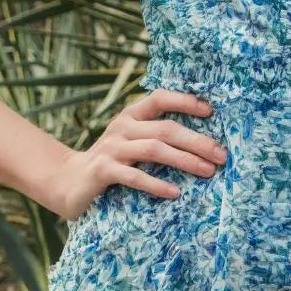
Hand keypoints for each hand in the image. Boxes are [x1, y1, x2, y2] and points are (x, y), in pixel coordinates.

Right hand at [53, 88, 226, 221]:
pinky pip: (134, 176)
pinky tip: (175, 192)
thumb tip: (202, 142)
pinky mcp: (103, 171)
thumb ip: (155, 136)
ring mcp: (112, 148)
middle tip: (221, 155)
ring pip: (154, 149)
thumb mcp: (131, 142)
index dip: (185, 101)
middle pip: (165, 128)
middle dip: (197, 141)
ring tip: (208, 171)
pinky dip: (156, 183)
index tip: (211, 111)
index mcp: (131, 115)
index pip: (160, 98)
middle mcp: (122, 126)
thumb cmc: (112, 162)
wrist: (68, 182)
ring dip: (185, 160)